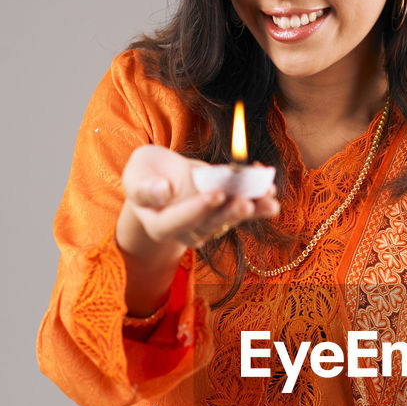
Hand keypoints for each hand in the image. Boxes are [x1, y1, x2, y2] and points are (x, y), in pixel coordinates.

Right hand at [117, 145, 279, 260]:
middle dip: (229, 213)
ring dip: (252, 209)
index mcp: (160, 225)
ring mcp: (208, 224)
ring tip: (269, 199)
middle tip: (246, 204)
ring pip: (230, 218)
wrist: (159, 177)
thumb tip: (164, 190)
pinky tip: (270, 188)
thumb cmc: (145, 174)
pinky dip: (258, 198)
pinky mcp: (224, 212)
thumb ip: (144, 187)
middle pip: (209, 224)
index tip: (214, 194)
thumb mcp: (136, 174)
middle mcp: (187, 231)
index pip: (178, 220)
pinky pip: (242, 207)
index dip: (197, 208)